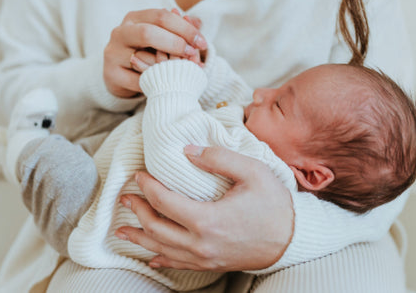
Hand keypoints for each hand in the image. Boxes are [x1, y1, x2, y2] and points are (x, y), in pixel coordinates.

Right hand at [103, 8, 206, 97]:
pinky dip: (156, 82)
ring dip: (166, 66)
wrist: (120, 75)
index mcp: (134, 18)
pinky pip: (139, 80)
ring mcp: (113, 53)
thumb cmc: (146, 53)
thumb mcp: (161, 38)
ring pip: (142, 59)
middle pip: (148, 33)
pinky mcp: (112, 74)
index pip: (161, 16)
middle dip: (175, 43)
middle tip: (192, 54)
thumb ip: (179, 29)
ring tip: (183, 71)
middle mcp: (120, 32)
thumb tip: (198, 22)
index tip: (201, 42)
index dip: (184, 28)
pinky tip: (167, 83)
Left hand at [115, 145, 293, 271]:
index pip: (164, 201)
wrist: (294, 239)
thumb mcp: (252, 171)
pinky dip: (160, 258)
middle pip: (156, 227)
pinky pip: (178, 264)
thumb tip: (187, 151)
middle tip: (125, 197)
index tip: (139, 174)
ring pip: (161, 249)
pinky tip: (151, 257)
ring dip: (139, 237)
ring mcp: (205, 257)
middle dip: (137, 211)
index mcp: (208, 219)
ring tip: (121, 229)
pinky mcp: (211, 265)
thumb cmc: (274, 204)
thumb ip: (218, 158)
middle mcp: (201, 243)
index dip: (147, 186)